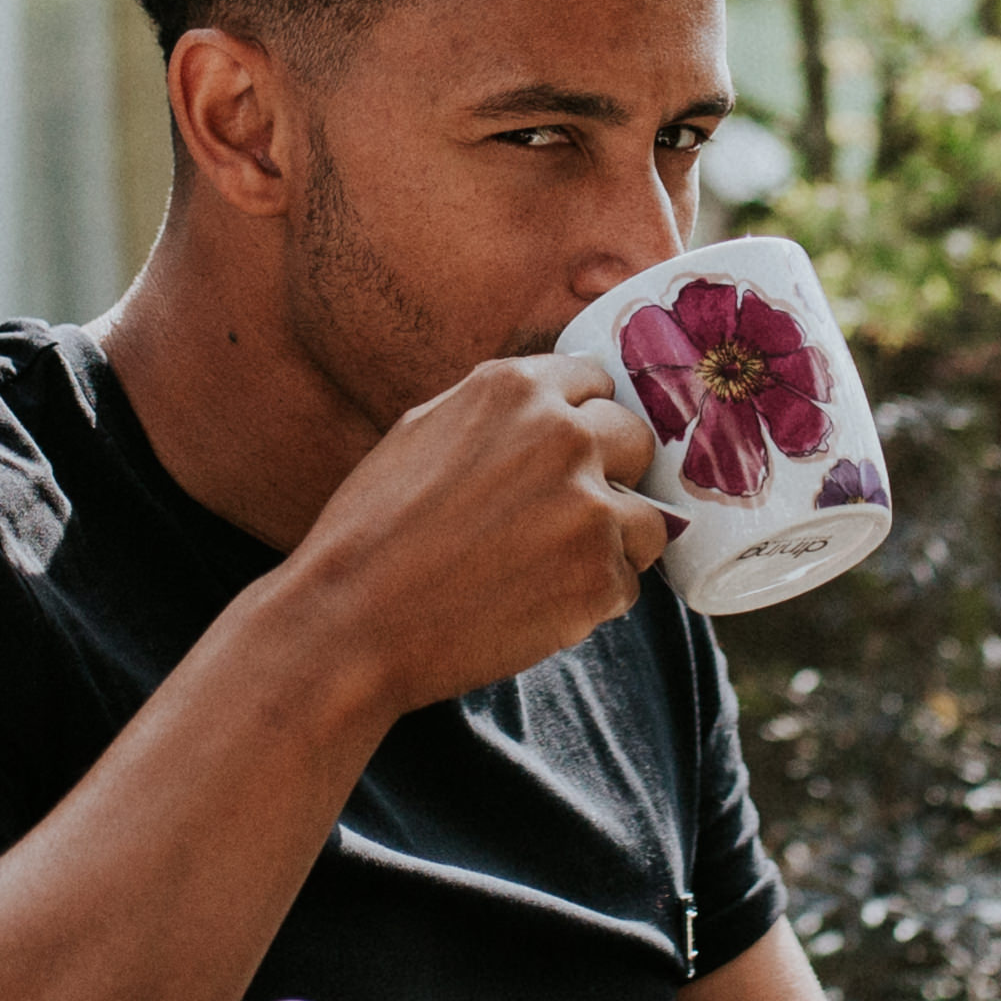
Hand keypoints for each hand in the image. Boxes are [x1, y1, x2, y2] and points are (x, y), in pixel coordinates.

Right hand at [248, 354, 669, 718]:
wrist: (351, 619)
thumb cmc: (372, 531)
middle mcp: (563, 436)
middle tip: (566, 515)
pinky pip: (626, 583)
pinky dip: (593, 598)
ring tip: (552, 568)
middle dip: (613, 475)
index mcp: (514, 389)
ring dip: (615, 543)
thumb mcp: (421, 430)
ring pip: (649, 519)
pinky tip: (535, 604)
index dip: (585, 419)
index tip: (571, 452)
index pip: (597, 381)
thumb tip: (555, 408)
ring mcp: (589, 507)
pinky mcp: (600, 577)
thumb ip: (495, 412)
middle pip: (638, 440)